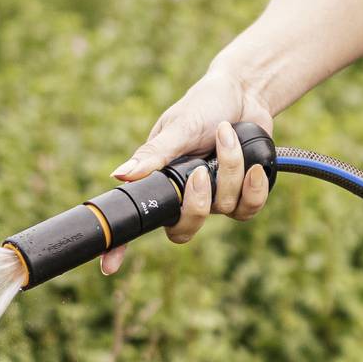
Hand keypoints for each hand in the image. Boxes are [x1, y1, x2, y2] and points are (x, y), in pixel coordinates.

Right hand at [99, 70, 276, 276]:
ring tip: (226, 135)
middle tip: (202, 173)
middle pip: (184, 230)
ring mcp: (215, 198)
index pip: (138, 219)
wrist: (243, 95)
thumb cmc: (203, 106)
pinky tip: (254, 166)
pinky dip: (253, 187)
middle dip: (197, 206)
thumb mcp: (177, 127)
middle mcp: (185, 195)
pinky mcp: (243, 195)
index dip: (122, 246)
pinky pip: (248, 209)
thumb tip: (119, 175)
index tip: (108, 266)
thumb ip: (154, 153)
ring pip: (222, 210)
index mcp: (161, 181)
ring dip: (230, 171)